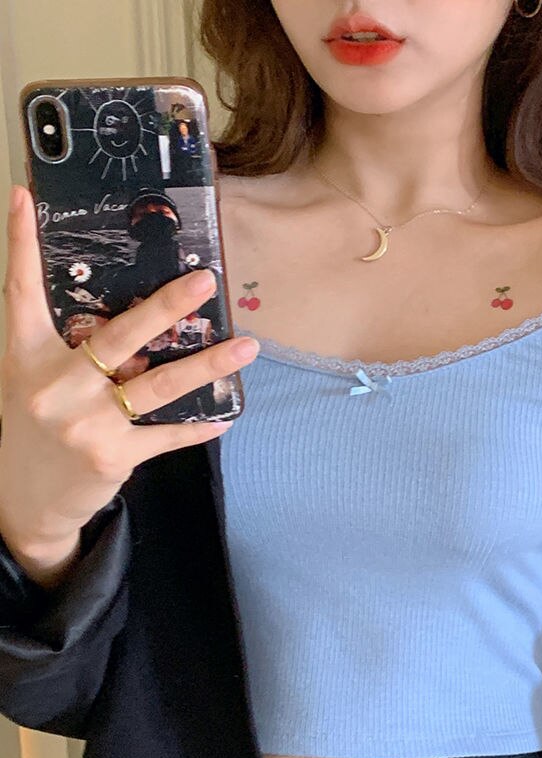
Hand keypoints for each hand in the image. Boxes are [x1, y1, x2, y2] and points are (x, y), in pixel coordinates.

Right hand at [0, 183, 258, 555]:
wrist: (27, 501)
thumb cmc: (38, 430)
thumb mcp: (38, 384)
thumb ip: (75, 356)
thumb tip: (143, 335)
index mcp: (27, 357)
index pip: (21, 292)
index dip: (23, 244)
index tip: (28, 200)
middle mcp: (53, 385)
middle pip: (118, 336)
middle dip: (165, 306)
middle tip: (205, 281)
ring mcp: (83, 422)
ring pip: (157, 385)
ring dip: (207, 365)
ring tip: (247, 347)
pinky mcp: (110, 455)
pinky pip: (166, 435)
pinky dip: (196, 427)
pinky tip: (225, 418)